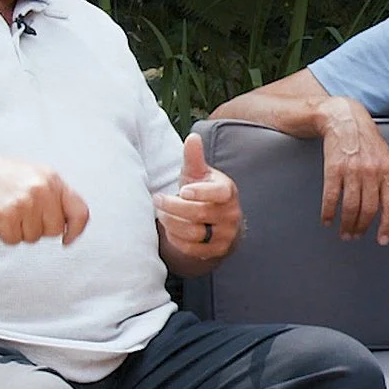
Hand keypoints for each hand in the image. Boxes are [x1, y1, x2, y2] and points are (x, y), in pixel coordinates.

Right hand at [0, 151, 90, 245]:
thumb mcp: (33, 176)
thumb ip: (53, 196)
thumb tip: (71, 223)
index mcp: (52, 180)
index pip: (80, 211)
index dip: (76, 229)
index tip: (68, 239)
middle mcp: (42, 190)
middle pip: (55, 230)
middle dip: (38, 228)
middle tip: (20, 213)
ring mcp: (25, 203)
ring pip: (33, 238)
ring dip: (18, 231)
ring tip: (6, 210)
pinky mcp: (7, 215)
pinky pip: (13, 240)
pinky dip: (3, 234)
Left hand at [155, 133, 240, 259]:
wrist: (217, 222)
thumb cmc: (203, 192)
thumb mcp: (199, 175)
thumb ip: (194, 158)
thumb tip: (192, 137)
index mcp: (228, 192)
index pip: (219, 193)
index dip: (201, 192)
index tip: (182, 191)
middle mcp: (231, 214)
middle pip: (200, 213)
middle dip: (173, 206)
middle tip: (157, 199)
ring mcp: (225, 234)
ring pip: (194, 233)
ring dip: (171, 223)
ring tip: (161, 214)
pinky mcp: (217, 250)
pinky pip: (192, 249)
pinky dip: (176, 239)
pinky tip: (170, 229)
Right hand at [316, 97, 388, 243]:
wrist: (344, 119)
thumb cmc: (366, 140)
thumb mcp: (385, 157)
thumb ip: (388, 181)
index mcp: (388, 170)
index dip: (387, 226)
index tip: (382, 240)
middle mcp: (372, 171)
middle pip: (368, 209)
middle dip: (362, 228)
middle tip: (355, 236)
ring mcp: (352, 170)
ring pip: (350, 207)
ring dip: (346, 224)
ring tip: (343, 233)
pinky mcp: (333, 168)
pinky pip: (332, 197)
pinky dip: (329, 212)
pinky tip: (327, 220)